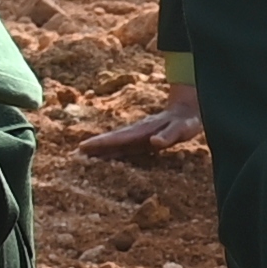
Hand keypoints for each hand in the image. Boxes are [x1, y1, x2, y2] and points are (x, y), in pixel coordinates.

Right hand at [75, 98, 204, 155]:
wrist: (189, 110)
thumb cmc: (187, 122)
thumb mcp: (182, 129)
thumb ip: (169, 135)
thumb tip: (154, 142)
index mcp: (144, 131)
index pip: (119, 138)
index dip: (102, 143)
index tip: (85, 146)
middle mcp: (138, 132)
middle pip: (114, 140)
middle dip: (96, 145)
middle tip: (77, 152)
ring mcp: (139, 135)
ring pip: (117, 143)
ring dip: (101, 149)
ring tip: (84, 155)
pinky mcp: (143, 139)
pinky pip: (125, 146)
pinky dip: (113, 151)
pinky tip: (105, 157)